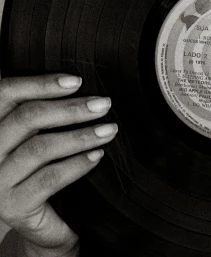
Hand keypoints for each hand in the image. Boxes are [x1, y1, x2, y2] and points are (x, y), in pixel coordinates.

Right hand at [0, 74, 117, 256]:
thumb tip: (79, 84)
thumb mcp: (33, 135)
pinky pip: (49, 178)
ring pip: (39, 147)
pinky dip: (76, 164)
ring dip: (80, 136)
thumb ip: (43, 111)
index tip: (77, 81)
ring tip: (108, 130)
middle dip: (70, 109)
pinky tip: (96, 155)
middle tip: (103, 104)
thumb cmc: (37, 168)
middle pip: (27, 118)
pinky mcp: (13, 206)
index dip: (41, 84)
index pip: (8, 94)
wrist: (36, 222)